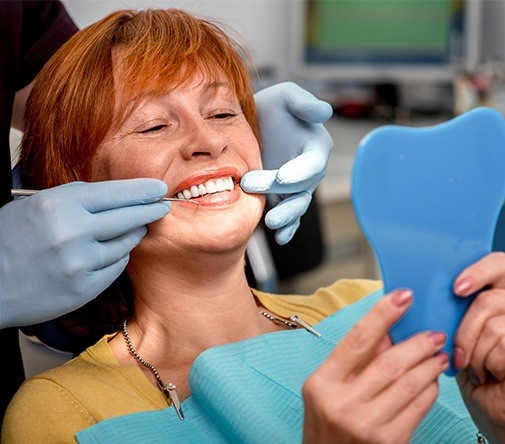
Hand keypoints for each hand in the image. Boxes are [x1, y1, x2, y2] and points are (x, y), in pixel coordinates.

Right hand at [0, 179, 169, 327]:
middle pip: (128, 217)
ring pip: (125, 244)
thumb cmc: (9, 241)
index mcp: (58, 205)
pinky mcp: (84, 288)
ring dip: (134, 234)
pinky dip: (118, 257)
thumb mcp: (36, 206)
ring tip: (137, 227)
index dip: (142, 190)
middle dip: (150, 210)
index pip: (115, 193)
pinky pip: (116, 267)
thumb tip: (116, 195)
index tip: (159, 188)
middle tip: (162, 206)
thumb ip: (76, 198)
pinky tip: (114, 251)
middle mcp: (72, 232)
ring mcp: (79, 263)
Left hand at [241, 82, 333, 244]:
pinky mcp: (282, 198)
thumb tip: (324, 112)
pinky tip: (280, 237)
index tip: (283, 177)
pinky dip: (287, 229)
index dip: (300, 171)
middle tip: (252, 187)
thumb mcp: (285, 96)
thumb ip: (303, 103)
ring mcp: (296, 187)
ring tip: (271, 223)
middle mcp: (309, 170)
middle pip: (301, 188)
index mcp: (315, 147)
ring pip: (296, 206)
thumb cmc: (272, 107)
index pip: (312, 163)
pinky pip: (289, 216)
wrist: (251, 125)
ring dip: (286, 217)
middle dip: (281, 193)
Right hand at [302, 289, 447, 443]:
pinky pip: (417, 408)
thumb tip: (387, 330)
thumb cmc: (326, 424)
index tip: (402, 296)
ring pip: (408, 384)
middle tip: (433, 334)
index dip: (382, 314)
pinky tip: (431, 380)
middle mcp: (342, 403)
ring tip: (438, 354)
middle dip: (417, 343)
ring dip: (429, 365)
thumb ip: (354, 359)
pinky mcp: (388, 442)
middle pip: (389, 362)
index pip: (356, 340)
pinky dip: (429, 390)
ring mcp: (366, 425)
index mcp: (322, 383)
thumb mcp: (327, 387)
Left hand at [452, 252, 504, 441]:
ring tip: (476, 367)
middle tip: (458, 351)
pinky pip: (503, 345)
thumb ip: (451, 308)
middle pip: (490, 300)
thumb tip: (415, 293)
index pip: (499, 263)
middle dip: (467, 329)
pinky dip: (490, 364)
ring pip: (494, 326)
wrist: (493, 408)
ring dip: (476, 353)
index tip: (457, 289)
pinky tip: (490, 375)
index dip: (479, 272)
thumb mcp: (459, 332)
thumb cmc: (475, 370)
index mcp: (500, 294)